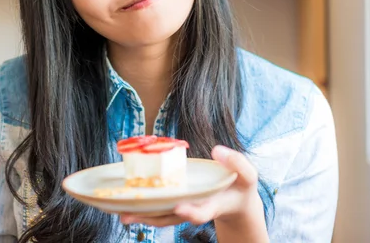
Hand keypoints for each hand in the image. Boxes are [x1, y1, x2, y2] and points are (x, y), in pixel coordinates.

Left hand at [119, 146, 266, 233]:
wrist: (238, 201)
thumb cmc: (241, 186)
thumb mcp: (248, 175)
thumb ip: (237, 163)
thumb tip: (217, 150)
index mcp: (214, 204)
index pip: (202, 212)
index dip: (191, 212)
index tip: (179, 208)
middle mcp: (196, 209)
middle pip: (172, 218)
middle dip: (152, 218)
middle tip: (128, 216)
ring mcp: (186, 208)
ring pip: (163, 216)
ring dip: (143, 216)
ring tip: (121, 214)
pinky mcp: (179, 203)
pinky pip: (161, 208)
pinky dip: (146, 207)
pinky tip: (127, 204)